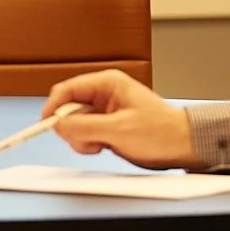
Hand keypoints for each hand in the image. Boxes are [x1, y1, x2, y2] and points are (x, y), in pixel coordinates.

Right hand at [41, 70, 202, 170]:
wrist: (183, 146)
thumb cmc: (162, 132)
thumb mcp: (119, 130)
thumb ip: (84, 126)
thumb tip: (58, 124)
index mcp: (107, 83)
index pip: (66, 90)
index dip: (53, 108)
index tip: (46, 125)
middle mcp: (103, 93)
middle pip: (67, 108)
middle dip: (72, 128)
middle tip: (86, 140)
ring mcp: (104, 110)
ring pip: (74, 123)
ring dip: (81, 138)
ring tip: (102, 144)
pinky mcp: (106, 125)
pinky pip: (84, 133)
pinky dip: (88, 143)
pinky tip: (105, 146)